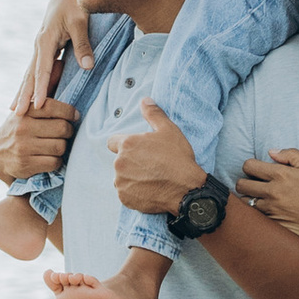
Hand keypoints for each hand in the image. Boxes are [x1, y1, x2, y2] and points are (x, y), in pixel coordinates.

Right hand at [0, 95, 81, 185]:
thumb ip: (42, 107)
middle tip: (66, 133)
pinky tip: (51, 158)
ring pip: (60, 146)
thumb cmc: (19, 131)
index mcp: (24, 112)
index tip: (74, 116)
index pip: (52, 107)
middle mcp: (23, 128)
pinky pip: (54, 162)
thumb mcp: (24, 114)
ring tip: (57, 146)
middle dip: (69, 131)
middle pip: (62, 128)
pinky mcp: (26, 164)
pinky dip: (57, 161)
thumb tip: (73, 110)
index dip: (68, 111)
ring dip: (63, 147)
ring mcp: (23, 146)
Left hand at [114, 95, 205, 218]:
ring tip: (151, 179)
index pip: (112, 142)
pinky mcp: (125, 199)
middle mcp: (119, 163)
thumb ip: (153, 114)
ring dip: (131, 178)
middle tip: (150, 166)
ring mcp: (121, 183)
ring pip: (122, 178)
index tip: (137, 151)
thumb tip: (144, 100)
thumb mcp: (169, 131)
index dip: (124, 145)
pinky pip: (125, 193)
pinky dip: (134, 193)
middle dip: (131, 162)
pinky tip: (149, 190)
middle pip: (119, 161)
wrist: (186, 190)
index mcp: (127, 145)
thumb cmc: (178, 159)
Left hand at [238, 150, 298, 250]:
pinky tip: (268, 209)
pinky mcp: (272, 224)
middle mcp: (272, 192)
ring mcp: (270, 210)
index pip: (249, 165)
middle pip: (241, 184)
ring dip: (250, 198)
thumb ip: (292, 155)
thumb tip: (271, 152)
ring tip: (261, 197)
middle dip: (245, 181)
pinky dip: (256, 211)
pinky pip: (254, 215)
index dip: (251, 165)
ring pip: (245, 201)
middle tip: (256, 183)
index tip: (258, 170)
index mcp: (281, 175)